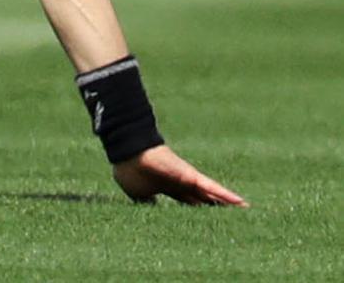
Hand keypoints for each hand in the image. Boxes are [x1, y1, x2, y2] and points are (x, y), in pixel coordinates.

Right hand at [113, 145, 248, 206]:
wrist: (129, 153)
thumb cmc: (131, 171)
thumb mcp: (138, 194)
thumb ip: (148, 203)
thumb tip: (152, 211)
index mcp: (168, 189)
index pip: (188, 203)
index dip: (199, 212)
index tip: (209, 222)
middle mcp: (181, 183)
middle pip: (205, 199)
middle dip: (218, 209)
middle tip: (234, 218)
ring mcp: (187, 179)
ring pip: (213, 194)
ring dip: (228, 204)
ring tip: (246, 211)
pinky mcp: (191, 175)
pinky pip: (212, 187)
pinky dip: (227, 196)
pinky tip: (241, 203)